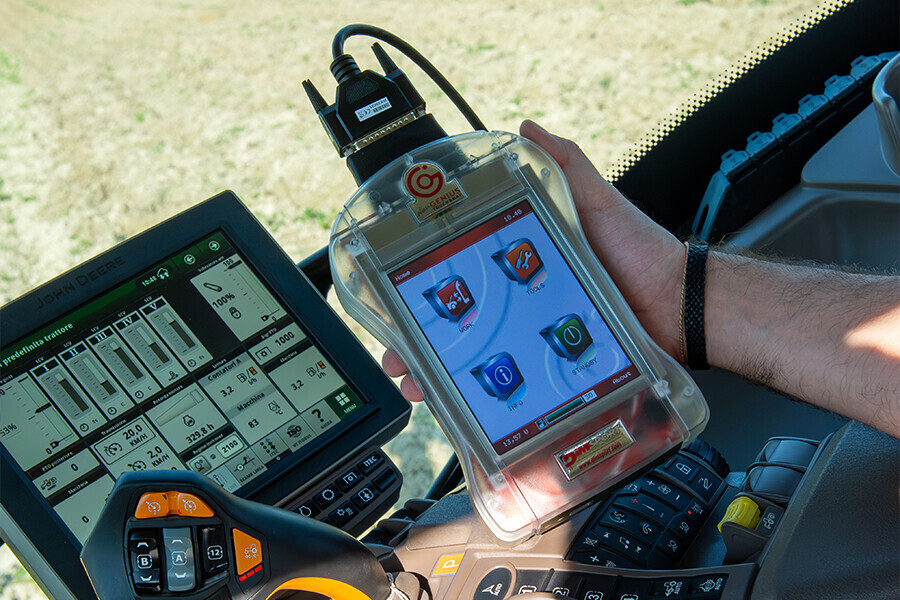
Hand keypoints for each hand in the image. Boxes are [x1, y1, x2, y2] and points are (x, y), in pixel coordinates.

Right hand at [383, 121, 685, 401]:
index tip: (394, 292)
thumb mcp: (597, 201)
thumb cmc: (639, 251)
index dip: (424, 284)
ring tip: (417, 381)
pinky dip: (479, 396)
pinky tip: (455, 406)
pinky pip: (508, 385)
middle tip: (397, 351)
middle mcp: (519, 299)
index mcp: (521, 261)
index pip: (460, 272)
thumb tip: (527, 128)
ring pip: (474, 358)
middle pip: (458, 322)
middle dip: (419, 338)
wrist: (677, 306)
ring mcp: (532, 335)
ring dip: (438, 373)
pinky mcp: (550, 366)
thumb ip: (565, 166)